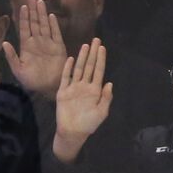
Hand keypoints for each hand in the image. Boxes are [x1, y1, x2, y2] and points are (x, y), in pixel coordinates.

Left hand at [1, 0, 67, 99]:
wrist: (48, 87)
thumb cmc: (32, 80)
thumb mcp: (18, 69)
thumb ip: (11, 56)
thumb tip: (4, 43)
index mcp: (26, 47)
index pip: (24, 28)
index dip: (23, 18)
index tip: (22, 6)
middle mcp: (37, 42)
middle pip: (34, 23)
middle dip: (33, 10)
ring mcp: (48, 43)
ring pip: (44, 25)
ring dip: (42, 14)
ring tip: (40, 2)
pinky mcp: (58, 46)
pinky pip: (56, 33)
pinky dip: (53, 25)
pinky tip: (51, 16)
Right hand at [53, 39, 112, 163]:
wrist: (72, 132)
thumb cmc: (89, 124)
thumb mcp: (102, 112)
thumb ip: (106, 98)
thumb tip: (110, 83)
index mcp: (95, 90)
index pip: (99, 71)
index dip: (101, 59)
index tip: (103, 47)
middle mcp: (85, 86)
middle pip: (90, 66)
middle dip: (93, 53)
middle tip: (96, 39)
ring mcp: (73, 88)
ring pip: (79, 69)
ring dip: (82, 57)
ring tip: (85, 46)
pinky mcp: (63, 92)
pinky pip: (65, 78)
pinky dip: (68, 68)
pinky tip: (71, 59)